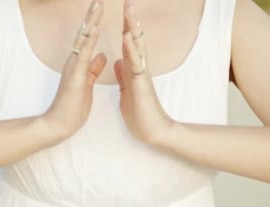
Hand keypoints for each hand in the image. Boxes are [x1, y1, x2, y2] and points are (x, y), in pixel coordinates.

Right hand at [42, 0, 106, 139]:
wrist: (59, 125)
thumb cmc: (72, 107)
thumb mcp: (87, 84)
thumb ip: (93, 68)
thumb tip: (102, 55)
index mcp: (79, 63)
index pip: (88, 38)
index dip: (94, 21)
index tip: (101, 6)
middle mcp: (74, 61)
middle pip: (85, 33)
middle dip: (92, 14)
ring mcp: (73, 67)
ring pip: (83, 39)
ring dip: (91, 21)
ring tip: (98, 4)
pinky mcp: (75, 76)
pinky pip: (83, 54)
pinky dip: (89, 40)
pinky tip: (94, 28)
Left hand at [114, 0, 174, 144]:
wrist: (151, 131)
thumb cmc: (140, 113)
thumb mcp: (126, 91)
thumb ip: (123, 75)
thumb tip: (118, 60)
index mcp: (133, 70)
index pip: (128, 44)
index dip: (124, 27)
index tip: (122, 10)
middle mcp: (138, 69)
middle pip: (134, 40)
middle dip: (130, 21)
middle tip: (128, 2)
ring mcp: (141, 75)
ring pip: (137, 47)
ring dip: (132, 28)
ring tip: (129, 10)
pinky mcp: (141, 84)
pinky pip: (136, 64)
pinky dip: (131, 50)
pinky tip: (127, 38)